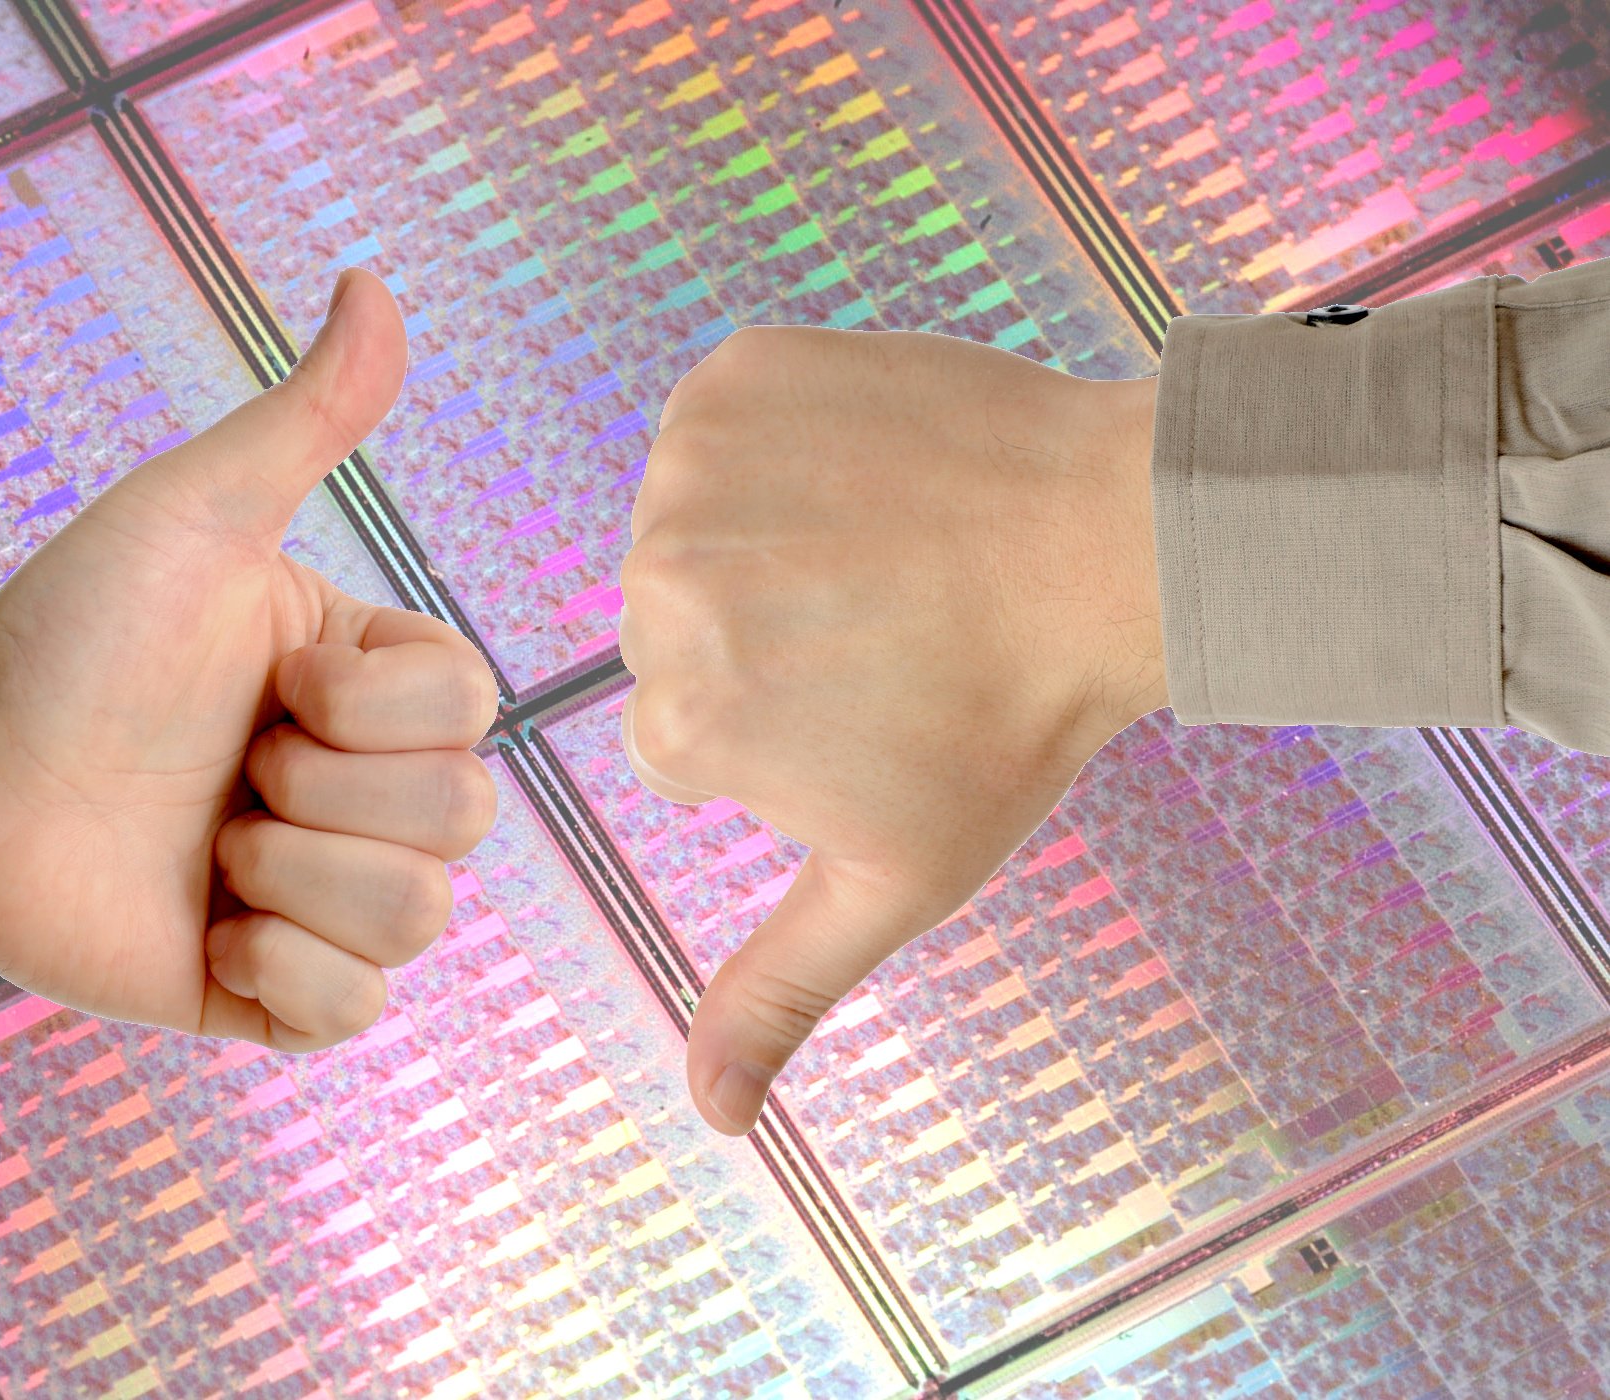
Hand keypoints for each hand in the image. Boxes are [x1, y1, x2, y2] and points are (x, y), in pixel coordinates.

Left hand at [0, 269, 500, 1051]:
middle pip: (462, 817)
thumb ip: (304, 417)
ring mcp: (326, 897)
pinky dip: (281, 972)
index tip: (264, 681)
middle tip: (224, 767)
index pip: (471, 709)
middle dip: (321, 791)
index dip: (368, 705)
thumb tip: (375, 283)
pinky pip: (359, 1012)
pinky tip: (207, 927)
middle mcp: (366, 790)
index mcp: (370, 685)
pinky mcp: (279, 995)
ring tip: (207, 845)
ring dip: (292, 877)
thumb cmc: (66, 635)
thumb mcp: (193, 515)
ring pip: (419, 917)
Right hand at [619, 326, 1164, 1134]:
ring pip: (688, 528)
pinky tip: (864, 477)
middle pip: (674, 631)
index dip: (779, 726)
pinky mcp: (729, 376)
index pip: (683, 733)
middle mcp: (657, 590)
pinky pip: (713, 428)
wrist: (1115, 541)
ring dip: (761, 536)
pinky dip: (773, 445)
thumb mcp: (892, 882)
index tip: (870, 699)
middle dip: (758, 635)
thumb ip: (779, 992)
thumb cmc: (1010, 722)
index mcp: (685, 720)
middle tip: (883, 626)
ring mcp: (690, 472)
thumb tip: (709, 1116)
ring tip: (880, 549)